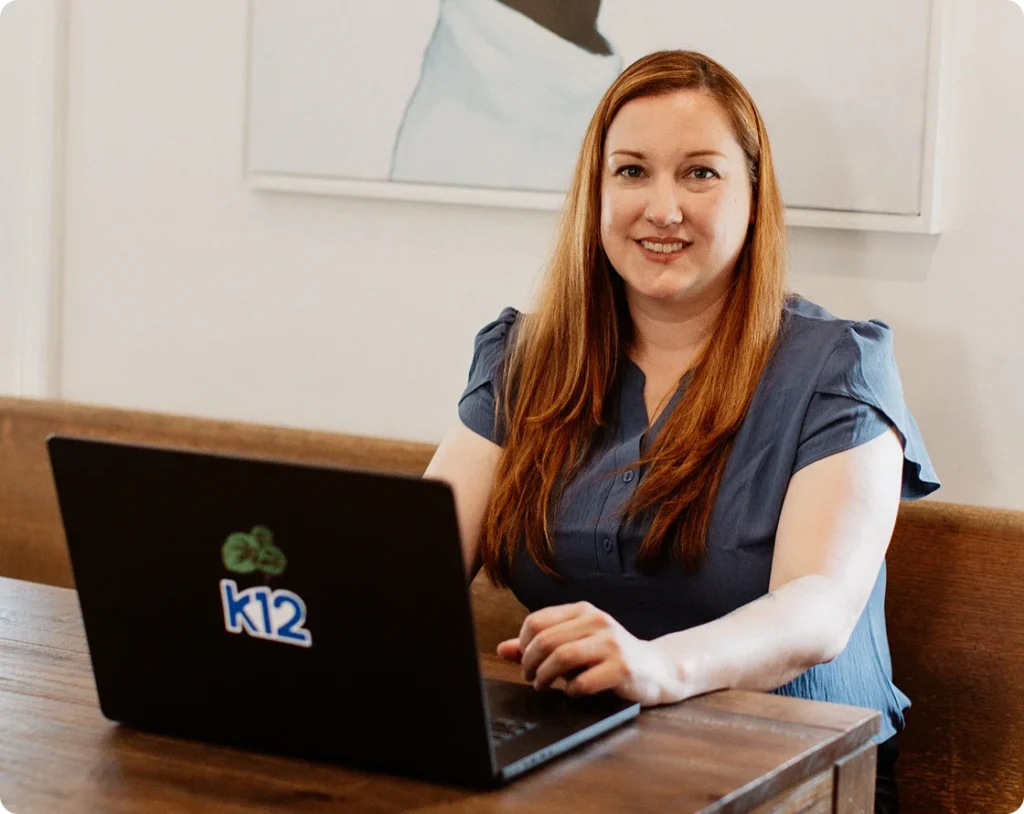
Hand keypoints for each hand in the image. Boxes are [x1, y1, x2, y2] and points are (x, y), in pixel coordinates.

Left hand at [496, 601, 683, 706]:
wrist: (657, 669)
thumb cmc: (610, 658)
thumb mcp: (575, 645)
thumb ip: (539, 646)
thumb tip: (502, 649)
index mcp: (583, 611)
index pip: (536, 621)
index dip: (523, 645)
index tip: (525, 662)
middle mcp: (597, 621)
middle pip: (545, 640)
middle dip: (530, 664)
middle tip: (531, 679)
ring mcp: (611, 643)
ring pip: (561, 657)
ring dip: (545, 677)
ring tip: (544, 687)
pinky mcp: (622, 667)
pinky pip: (583, 681)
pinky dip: (571, 690)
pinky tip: (574, 691)